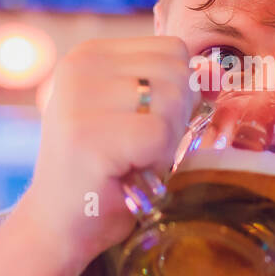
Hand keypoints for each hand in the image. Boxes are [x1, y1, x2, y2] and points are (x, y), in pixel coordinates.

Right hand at [18, 35, 196, 267]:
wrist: (58, 225)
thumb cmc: (106, 170)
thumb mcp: (136, 115)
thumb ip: (171, 87)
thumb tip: (216, 71)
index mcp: (91, 54)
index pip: (173, 50)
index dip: (178, 93)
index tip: (144, 125)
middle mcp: (80, 65)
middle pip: (177, 72)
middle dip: (175, 118)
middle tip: (139, 149)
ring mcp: (80, 99)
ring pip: (172, 101)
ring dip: (165, 142)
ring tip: (131, 161)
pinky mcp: (88, 135)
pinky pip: (160, 135)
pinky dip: (155, 162)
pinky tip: (126, 174)